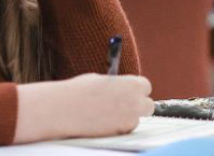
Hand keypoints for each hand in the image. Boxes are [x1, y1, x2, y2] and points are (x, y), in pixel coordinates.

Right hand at [14, 74, 153, 142]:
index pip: (146, 86)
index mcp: (132, 84)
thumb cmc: (81, 91)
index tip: (130, 92)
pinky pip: (124, 130)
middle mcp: (135, 102)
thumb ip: (119, 85)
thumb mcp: (103, 80)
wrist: (65, 109)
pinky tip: (102, 122)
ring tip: (107, 114)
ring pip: (136, 120)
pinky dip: (117, 127)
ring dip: (127, 118)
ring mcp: (129, 119)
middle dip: (139, 106)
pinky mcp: (119, 133)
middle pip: (148, 106)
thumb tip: (124, 89)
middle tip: (126, 106)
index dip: (137, 90)